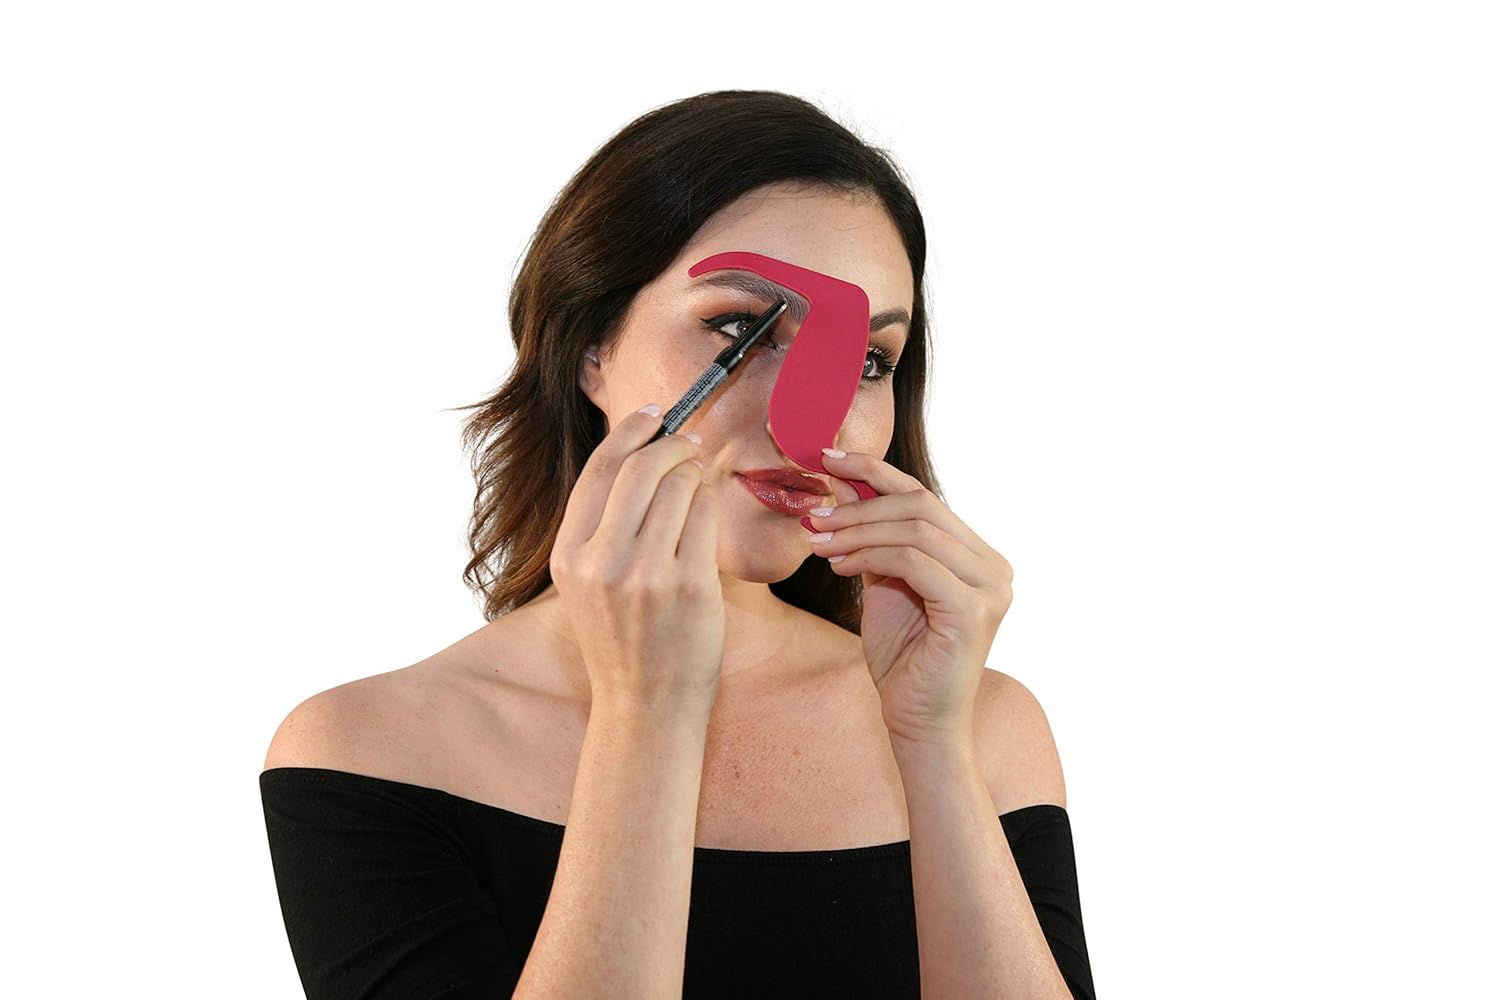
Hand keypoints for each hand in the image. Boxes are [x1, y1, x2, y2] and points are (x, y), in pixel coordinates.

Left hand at [801, 450, 1013, 747]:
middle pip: (920, 506)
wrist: (917, 721)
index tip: (828, 458)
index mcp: (978, 556)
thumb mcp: (881, 582)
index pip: (924, 496)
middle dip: (859, 504)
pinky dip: (870, 556)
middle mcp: (994, 566)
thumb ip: (871, 536)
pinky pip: (914, 562)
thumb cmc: (903, 658)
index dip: (875, 470)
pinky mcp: (973, 609)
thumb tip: (839, 484)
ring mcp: (991, 587)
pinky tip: (840, 566)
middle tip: (814, 516)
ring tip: (820, 543)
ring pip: (915, 530)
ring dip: (858, 531)